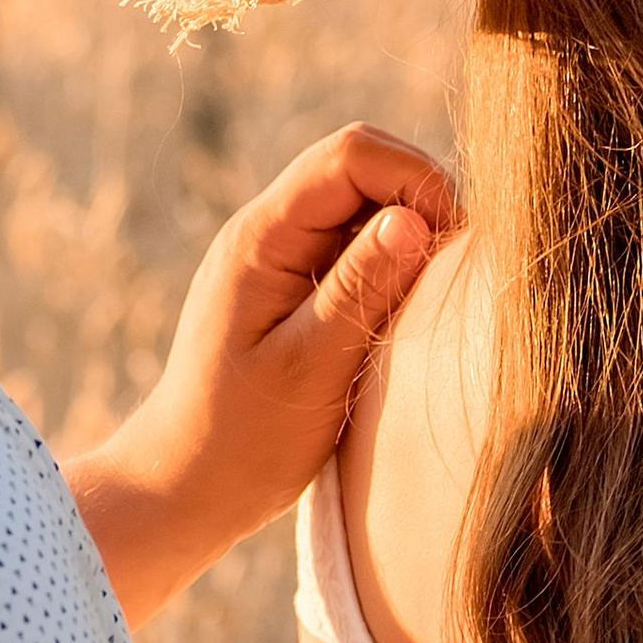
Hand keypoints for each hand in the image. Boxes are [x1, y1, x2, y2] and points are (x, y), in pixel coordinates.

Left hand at [66, 126, 457, 626]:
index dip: (415, 179)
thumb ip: (360, 290)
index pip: (350, 155)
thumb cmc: (242, 442)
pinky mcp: (296, 288)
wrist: (186, 488)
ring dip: (411, 237)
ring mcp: (281, 258)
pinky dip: (394, 266)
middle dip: (420, 201)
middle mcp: (268, 233)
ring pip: (365, 206)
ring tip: (435, 298)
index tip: (455, 243)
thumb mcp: (309, 369)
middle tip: (456, 271)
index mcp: (260, 239)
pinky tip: (408, 315)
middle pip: (362, 167)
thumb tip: (415, 218)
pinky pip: (357, 248)